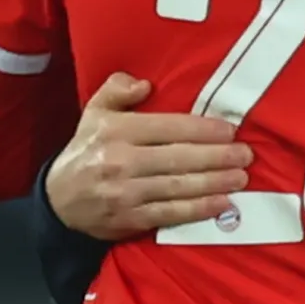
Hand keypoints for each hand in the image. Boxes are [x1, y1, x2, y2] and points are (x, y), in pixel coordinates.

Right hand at [46, 73, 253, 239]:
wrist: (58, 201)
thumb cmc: (87, 150)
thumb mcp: (94, 112)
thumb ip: (117, 89)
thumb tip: (145, 84)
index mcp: (115, 132)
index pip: (167, 128)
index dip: (201, 129)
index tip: (229, 130)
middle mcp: (120, 162)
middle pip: (178, 158)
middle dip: (217, 157)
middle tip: (246, 154)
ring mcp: (125, 194)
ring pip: (178, 187)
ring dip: (214, 183)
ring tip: (241, 177)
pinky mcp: (130, 219)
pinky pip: (170, 214)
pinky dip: (198, 210)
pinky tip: (222, 204)